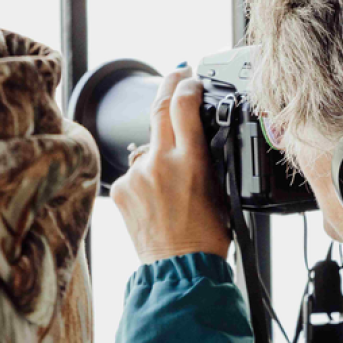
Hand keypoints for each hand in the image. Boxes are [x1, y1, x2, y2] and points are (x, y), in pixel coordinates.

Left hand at [111, 67, 231, 262]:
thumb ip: (205, 159)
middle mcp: (160, 164)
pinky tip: (158, 200)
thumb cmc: (207, 237)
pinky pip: (134, 173)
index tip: (191, 78)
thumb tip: (198, 134)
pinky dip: (146, 179)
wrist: (179, 268)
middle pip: (159, 109)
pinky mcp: (121, 191)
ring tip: (173, 183)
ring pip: (147, 148)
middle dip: (169, 85)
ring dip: (159, 153)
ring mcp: (137, 176)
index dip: (186, 85)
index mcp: (191, 162)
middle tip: (177, 74)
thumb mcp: (221, 191)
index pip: (184, 107)